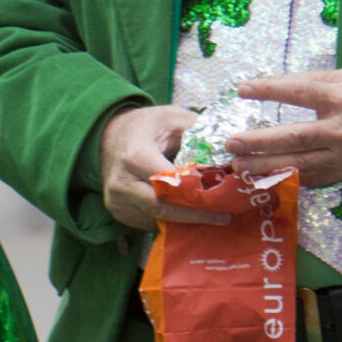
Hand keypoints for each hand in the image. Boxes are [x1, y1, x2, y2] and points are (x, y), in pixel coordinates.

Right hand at [98, 104, 219, 228]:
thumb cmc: (147, 126)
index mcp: (135, 156)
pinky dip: (170, 222)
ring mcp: (117, 200)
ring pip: (156, 220)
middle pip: (162, 208)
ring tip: (210, 218)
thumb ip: (200, 133)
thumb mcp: (174, 118)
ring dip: (184, 221)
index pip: (169, 184)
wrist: (110, 134)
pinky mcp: (118, 211)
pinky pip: (148, 223)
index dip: (196, 195)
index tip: (222, 202)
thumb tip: (231, 149)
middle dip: (194, 215)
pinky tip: (188, 215)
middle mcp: (122, 182)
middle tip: (223, 218)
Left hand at [228, 71, 341, 185]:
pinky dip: (287, 179)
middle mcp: (340, 130)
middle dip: (257, 143)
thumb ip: (314, 81)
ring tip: (239, 166)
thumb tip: (278, 85)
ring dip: (265, 167)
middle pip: (292, 138)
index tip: (242, 89)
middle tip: (231, 143)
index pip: (298, 92)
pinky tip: (265, 179)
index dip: (268, 90)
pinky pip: (310, 179)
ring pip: (298, 165)